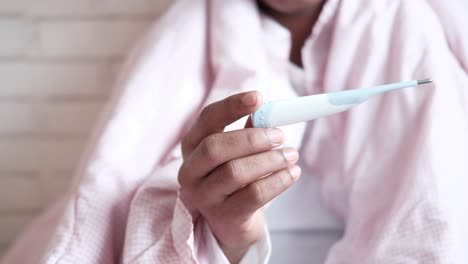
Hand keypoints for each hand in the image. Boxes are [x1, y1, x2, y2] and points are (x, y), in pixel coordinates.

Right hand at [178, 91, 300, 262]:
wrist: (233, 220)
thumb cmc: (237, 176)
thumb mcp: (237, 151)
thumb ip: (250, 130)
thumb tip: (271, 112)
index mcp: (193, 145)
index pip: (207, 119)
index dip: (232, 106)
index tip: (258, 97)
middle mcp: (190, 170)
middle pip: (215, 147)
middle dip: (252, 139)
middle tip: (280, 136)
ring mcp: (203, 196)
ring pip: (235, 172)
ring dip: (269, 160)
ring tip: (291, 155)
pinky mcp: (223, 216)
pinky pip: (253, 195)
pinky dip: (278, 181)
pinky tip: (292, 173)